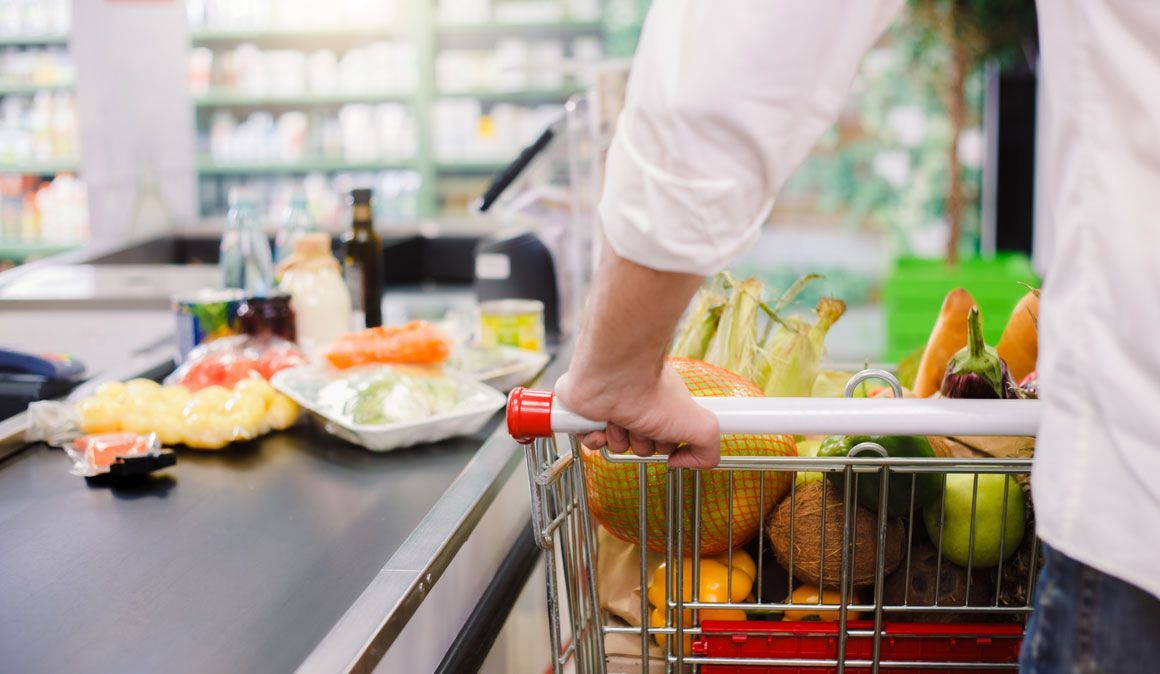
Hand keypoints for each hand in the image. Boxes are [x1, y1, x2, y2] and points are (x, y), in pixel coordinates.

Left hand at [556, 363, 720, 468]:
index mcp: (665, 406)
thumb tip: (681, 462)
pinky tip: (601, 424)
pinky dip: (595, 438)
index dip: (666, 444)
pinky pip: (590, 442)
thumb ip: (708, 451)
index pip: (667, 442)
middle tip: (643, 424)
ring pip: (617, 446)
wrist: (616, 377)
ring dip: (619, 438)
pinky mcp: (587, 413)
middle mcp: (639, 406)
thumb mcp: (702, 427)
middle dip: (643, 442)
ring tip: (621, 418)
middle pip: (643, 447)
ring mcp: (612, 409)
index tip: (666, 435)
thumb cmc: (654, 393)